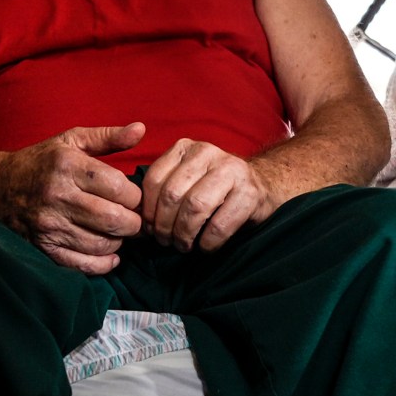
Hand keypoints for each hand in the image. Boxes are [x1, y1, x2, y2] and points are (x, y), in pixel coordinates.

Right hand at [0, 123, 146, 273]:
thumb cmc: (42, 162)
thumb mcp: (72, 141)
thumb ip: (108, 137)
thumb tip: (141, 129)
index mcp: (68, 166)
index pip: (120, 188)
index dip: (135, 196)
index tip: (132, 197)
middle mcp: (58, 196)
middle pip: (115, 220)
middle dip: (133, 223)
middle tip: (131, 218)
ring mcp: (50, 225)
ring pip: (103, 244)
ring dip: (118, 241)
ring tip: (116, 231)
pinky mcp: (44, 247)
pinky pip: (84, 265)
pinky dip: (103, 263)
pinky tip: (109, 254)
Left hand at [140, 139, 271, 252]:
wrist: (262, 187)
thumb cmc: (215, 190)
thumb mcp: (186, 179)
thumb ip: (163, 190)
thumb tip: (134, 219)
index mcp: (185, 148)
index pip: (154, 179)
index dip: (148, 211)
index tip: (150, 230)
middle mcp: (208, 152)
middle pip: (172, 195)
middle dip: (164, 226)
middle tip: (166, 242)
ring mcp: (232, 170)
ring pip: (195, 207)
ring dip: (184, 235)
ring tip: (184, 246)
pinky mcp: (250, 194)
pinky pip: (219, 225)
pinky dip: (207, 243)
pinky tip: (205, 247)